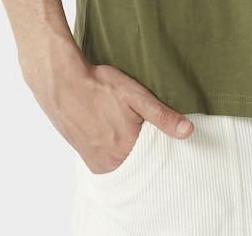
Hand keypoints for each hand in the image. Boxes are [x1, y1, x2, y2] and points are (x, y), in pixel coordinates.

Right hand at [20, 42, 193, 172]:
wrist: (63, 84)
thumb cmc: (100, 86)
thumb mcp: (136, 96)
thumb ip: (162, 116)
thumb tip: (188, 131)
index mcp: (128, 150)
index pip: (157, 162)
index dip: (165, 151)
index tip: (170, 142)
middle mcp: (112, 163)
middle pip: (140, 167)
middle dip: (149, 156)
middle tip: (150, 135)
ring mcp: (97, 163)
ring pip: (124, 167)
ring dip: (133, 157)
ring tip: (135, 137)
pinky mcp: (87, 159)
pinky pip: (109, 166)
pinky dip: (118, 158)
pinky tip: (119, 140)